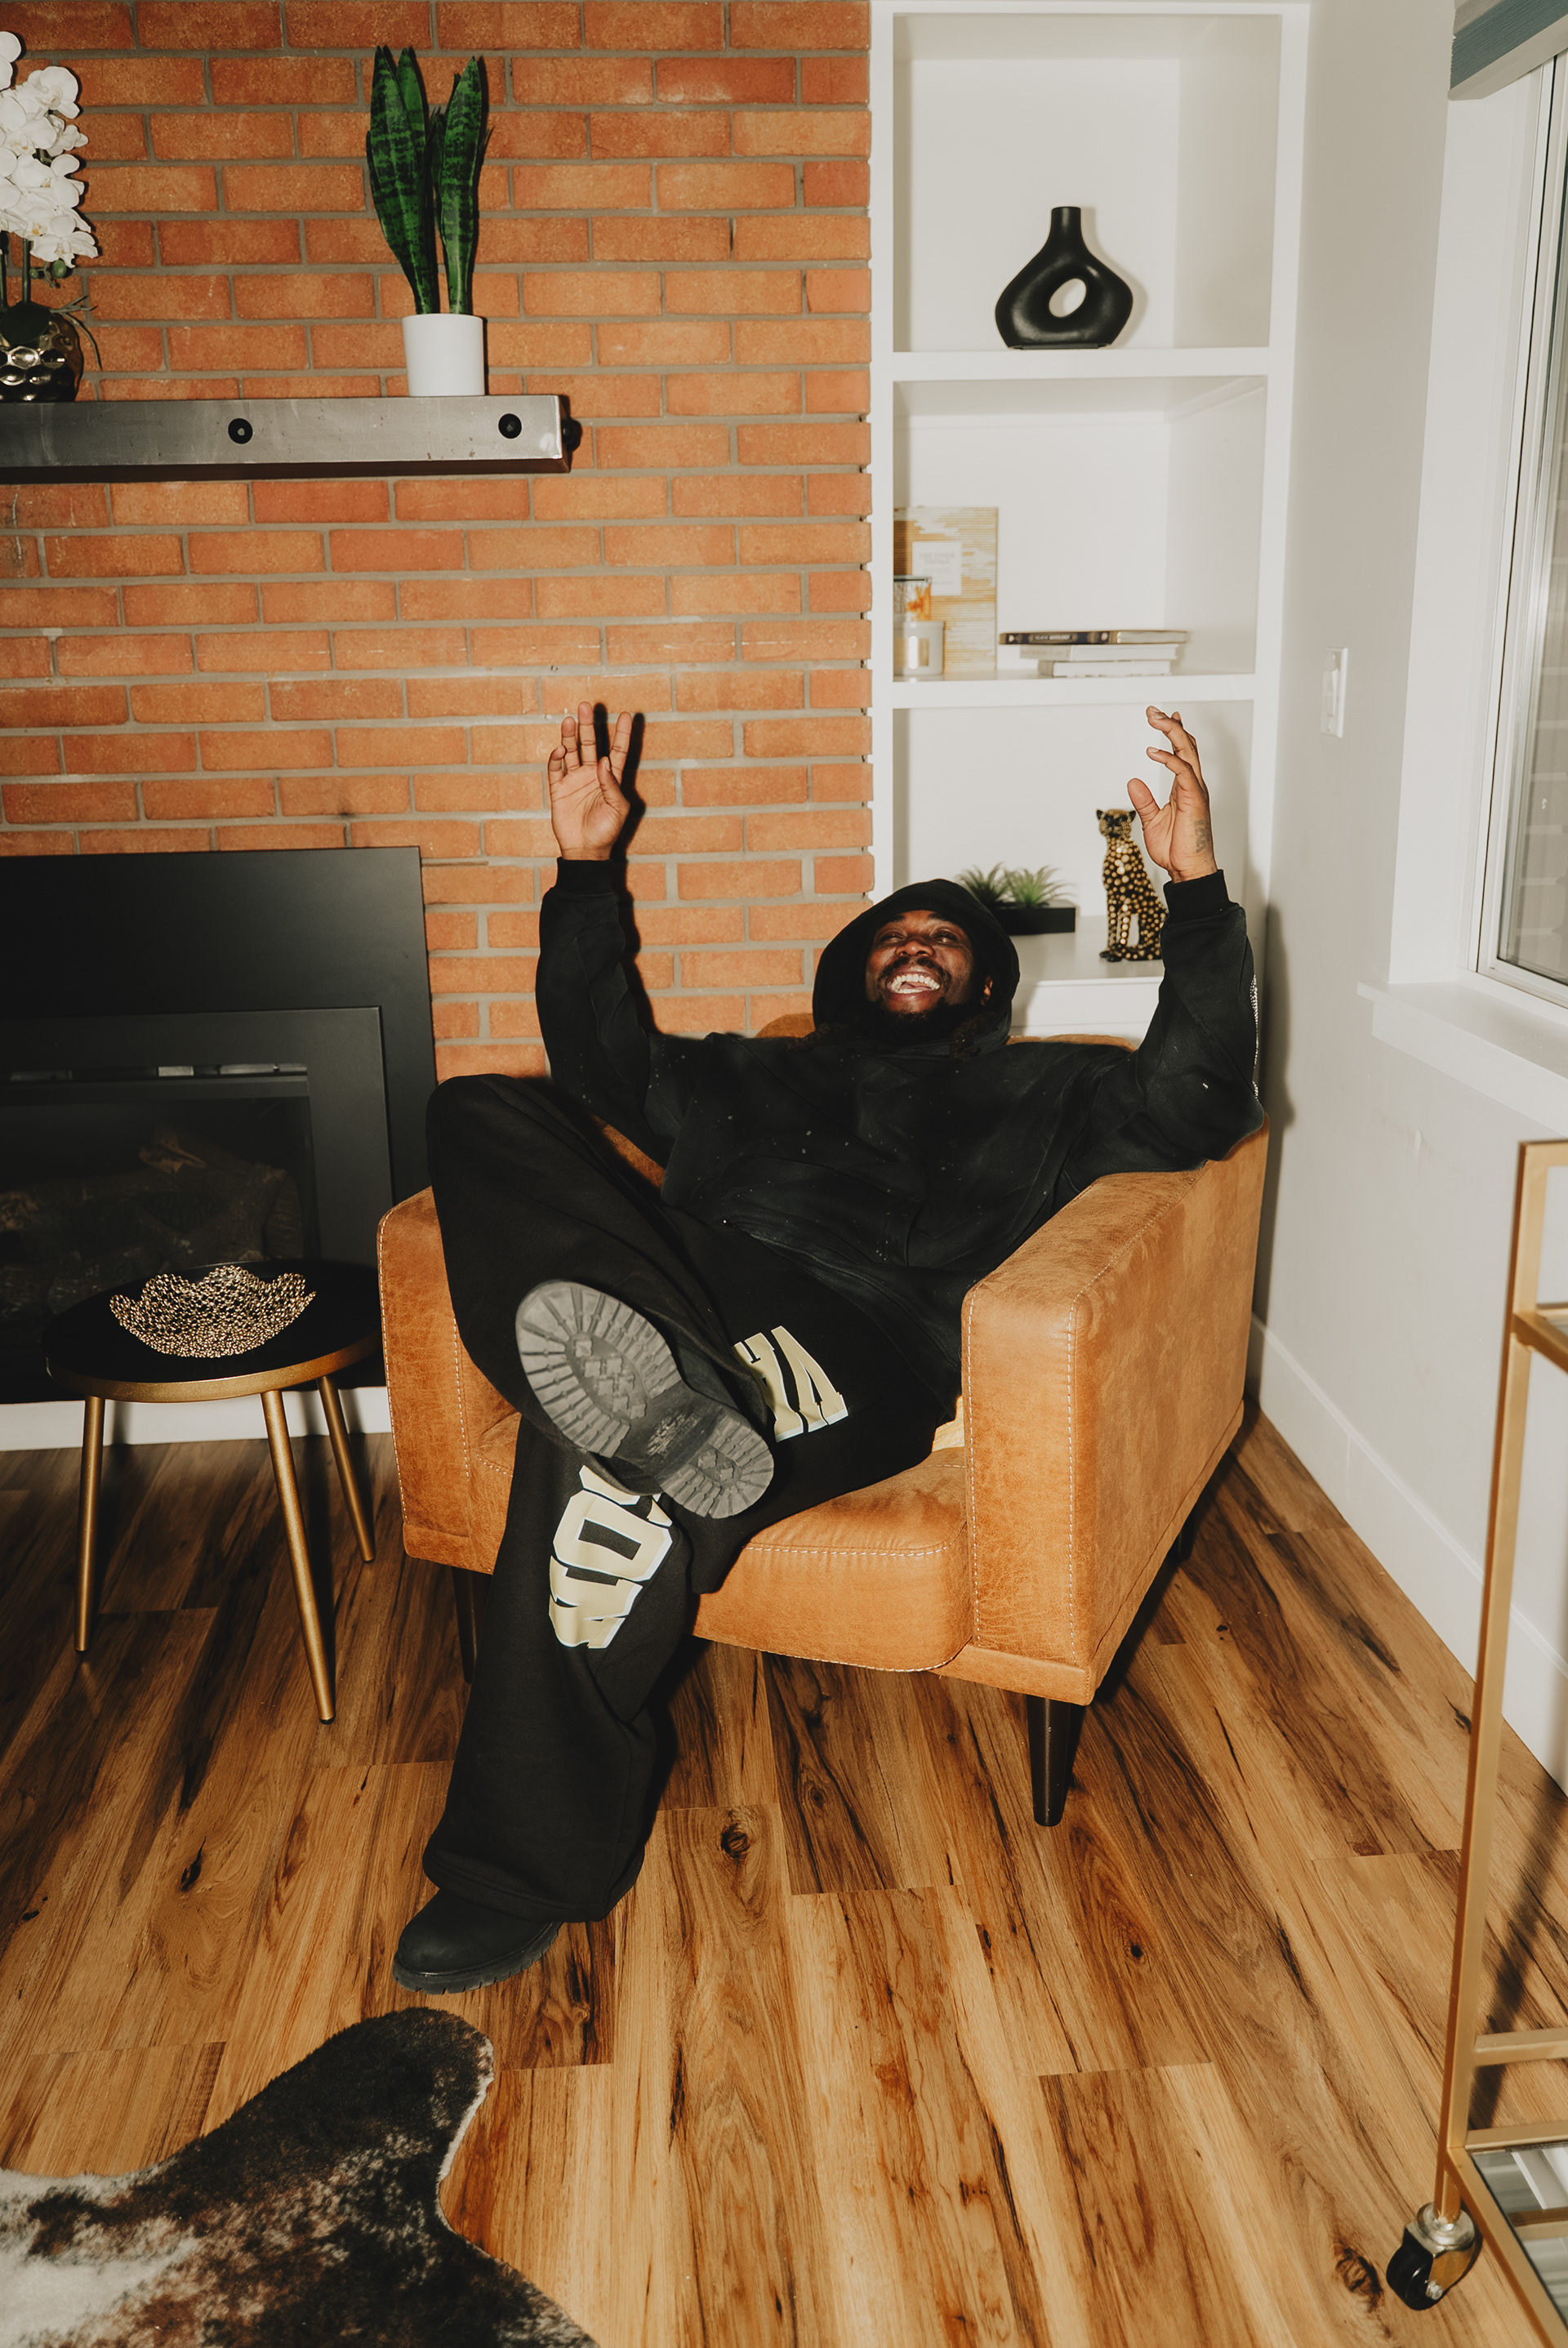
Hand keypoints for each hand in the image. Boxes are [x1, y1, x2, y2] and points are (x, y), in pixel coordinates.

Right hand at [547, 701, 631, 860]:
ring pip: (571, 752)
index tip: (625, 715)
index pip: (617, 750)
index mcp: (609, 778)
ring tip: (570, 720)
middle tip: (587, 706)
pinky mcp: (559, 789)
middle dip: (589, 726)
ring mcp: (574, 780)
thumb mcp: (617, 808)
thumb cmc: (606, 831)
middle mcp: (591, 775)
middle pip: (590, 744)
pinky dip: (556, 758)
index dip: (621, 733)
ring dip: (570, 736)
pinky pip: (556, 769)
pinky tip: (560, 750)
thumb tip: (602, 761)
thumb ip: (611, 784)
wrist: (585, 851)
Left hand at [1126, 707, 1217, 882]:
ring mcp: (1195, 791)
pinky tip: (1152, 751)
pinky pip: (1184, 772)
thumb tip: (1132, 782)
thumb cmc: (1176, 849)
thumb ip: (1143, 800)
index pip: (1182, 753)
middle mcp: (1193, 785)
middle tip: (1153, 711)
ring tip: (1155, 719)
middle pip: (1186, 746)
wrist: (1187, 870)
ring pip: (1187, 752)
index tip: (1162, 717)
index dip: (1174, 733)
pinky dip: (1169, 759)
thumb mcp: (1152, 821)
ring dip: (1172, 732)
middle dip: (1171, 725)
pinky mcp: (1195, 800)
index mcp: (1184, 788)